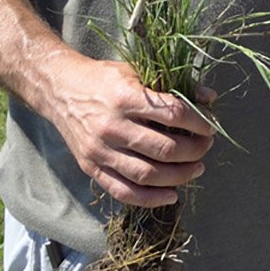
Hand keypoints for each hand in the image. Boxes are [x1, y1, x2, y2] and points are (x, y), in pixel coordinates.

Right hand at [41, 54, 213, 206]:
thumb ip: (174, 85)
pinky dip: (150, 199)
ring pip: (147, 174)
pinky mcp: (91, 168)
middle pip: (164, 149)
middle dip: (194, 151)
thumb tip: (210, 97)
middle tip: (206, 147)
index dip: (198, 123)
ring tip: (196, 169)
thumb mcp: (138, 71)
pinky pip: (123, 191)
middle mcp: (112, 127)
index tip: (210, 127)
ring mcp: (100, 151)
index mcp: (127, 98)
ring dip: (179, 176)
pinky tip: (171, 195)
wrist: (59, 90)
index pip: (173, 114)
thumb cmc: (103, 79)